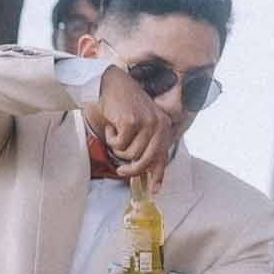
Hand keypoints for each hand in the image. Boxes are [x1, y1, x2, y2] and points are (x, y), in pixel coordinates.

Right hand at [84, 65, 171, 188]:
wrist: (109, 83)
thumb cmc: (122, 105)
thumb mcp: (140, 123)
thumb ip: (145, 143)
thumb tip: (145, 172)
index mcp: (164, 124)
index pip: (162, 155)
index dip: (157, 175)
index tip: (154, 190)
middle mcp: (159, 123)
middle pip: (145, 160)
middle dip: (131, 169)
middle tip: (120, 170)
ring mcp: (146, 122)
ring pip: (130, 154)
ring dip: (118, 147)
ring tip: (116, 133)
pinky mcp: (131, 122)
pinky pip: (119, 145)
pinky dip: (111, 138)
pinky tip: (111, 125)